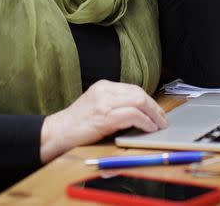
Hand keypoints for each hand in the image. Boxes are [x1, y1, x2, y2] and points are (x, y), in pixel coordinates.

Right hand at [39, 80, 167, 162]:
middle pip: (139, 93)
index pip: (133, 89)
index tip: (157, 112)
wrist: (56, 133)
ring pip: (139, 101)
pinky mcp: (104, 116)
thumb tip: (139, 113)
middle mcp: (104, 90)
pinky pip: (133, 114)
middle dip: (155, 107)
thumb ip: (114, 106)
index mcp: (103, 86)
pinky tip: (149, 128)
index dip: (149, 100)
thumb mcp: (96, 108)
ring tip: (159, 125)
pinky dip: (145, 122)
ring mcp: (104, 102)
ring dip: (153, 115)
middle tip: (163, 120)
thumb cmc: (76, 125)